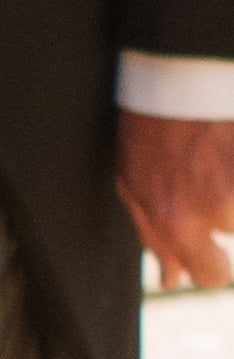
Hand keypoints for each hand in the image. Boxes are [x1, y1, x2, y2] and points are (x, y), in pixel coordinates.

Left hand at [123, 104, 233, 290]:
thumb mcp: (133, 186)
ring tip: (214, 161)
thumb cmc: (150, 131)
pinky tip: (223, 154)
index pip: (210, 275)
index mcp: (174, 221)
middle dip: (225, 226)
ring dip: (233, 190)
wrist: (178, 80)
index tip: (213, 260)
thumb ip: (155, 237)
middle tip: (210, 192)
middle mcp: (215, 207)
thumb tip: (171, 279)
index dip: (213, 269)